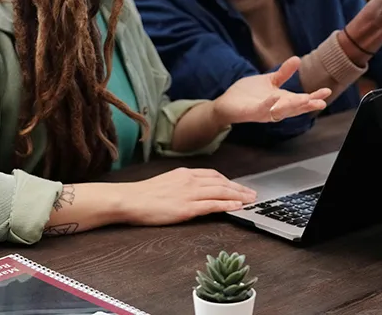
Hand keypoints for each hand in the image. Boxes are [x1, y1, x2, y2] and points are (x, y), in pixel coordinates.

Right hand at [116, 168, 257, 225]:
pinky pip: (212, 205)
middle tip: (252, 193)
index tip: (238, 186)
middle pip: (222, 182)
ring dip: (238, 196)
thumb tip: (195, 189)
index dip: (229, 181)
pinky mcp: (187, 208)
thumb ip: (182, 184)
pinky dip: (227, 205)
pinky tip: (237, 206)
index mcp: (185, 173)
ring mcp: (189, 194)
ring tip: (250, 200)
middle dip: (239, 188)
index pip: (213, 175)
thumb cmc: (142, 194)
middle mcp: (190, 180)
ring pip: (221, 192)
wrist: (128, 199)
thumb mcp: (166, 182)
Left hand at [212, 56, 330, 125]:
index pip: (301, 101)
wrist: (227, 103)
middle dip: (308, 105)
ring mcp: (265, 112)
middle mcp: (276, 109)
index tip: (327, 91)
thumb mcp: (270, 81)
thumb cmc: (249, 94)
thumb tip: (298, 59)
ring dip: (293, 105)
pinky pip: (262, 109)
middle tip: (322, 102)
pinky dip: (270, 104)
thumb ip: (284, 73)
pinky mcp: (252, 113)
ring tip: (305, 99)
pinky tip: (276, 96)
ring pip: (282, 111)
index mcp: (282, 101)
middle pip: (295, 108)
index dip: (314, 97)